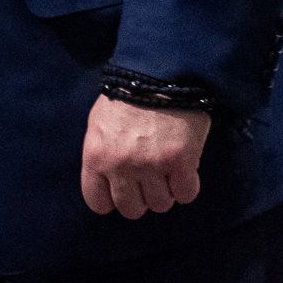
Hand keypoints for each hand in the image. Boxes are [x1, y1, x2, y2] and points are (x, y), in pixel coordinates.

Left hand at [79, 95, 211, 217]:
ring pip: (160, 205)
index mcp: (96, 156)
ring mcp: (152, 165)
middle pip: (131, 209)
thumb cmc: (127, 97)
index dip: (112, 198)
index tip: (122, 189)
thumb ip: (101, 156)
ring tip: (166, 168)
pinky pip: (186, 195)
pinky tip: (183, 168)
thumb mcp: (99, 124)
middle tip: (148, 178)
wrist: (160, 73)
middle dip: (141, 197)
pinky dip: (187, 185)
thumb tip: (109, 183)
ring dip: (165, 191)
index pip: (98, 202)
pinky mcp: (181, 162)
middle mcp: (121, 165)